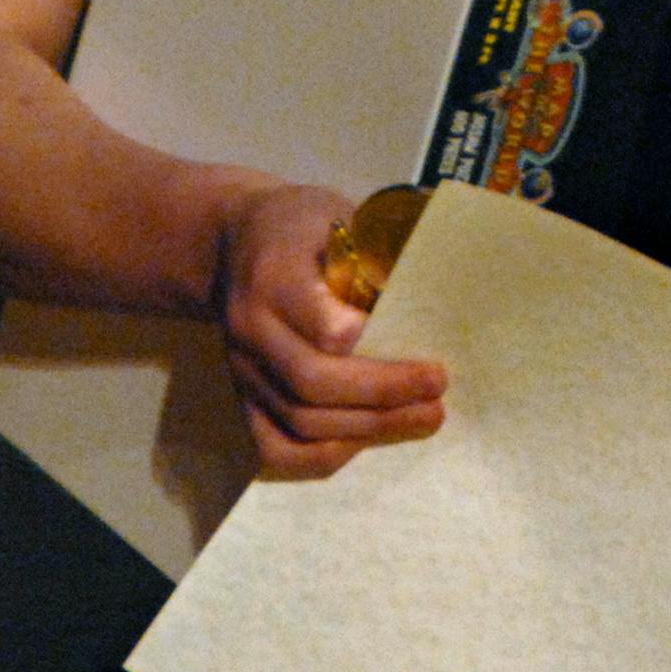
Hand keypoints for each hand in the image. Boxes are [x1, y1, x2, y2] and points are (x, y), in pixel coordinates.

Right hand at [212, 183, 445, 476]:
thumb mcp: (338, 214)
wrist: (231, 240)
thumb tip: (437, 302)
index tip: (429, 359)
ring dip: (367, 430)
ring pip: (299, 423)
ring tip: (423, 419)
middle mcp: (250, 330)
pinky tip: (366, 442)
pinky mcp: (239, 397)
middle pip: (314, 385)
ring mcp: (240, 370)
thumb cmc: (300, 224)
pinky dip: (322, 456)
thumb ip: (376, 256)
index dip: (378, 351)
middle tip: (439, 392)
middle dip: (385, 397)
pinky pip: (273, 449)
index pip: (326, 331)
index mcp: (275, 277)